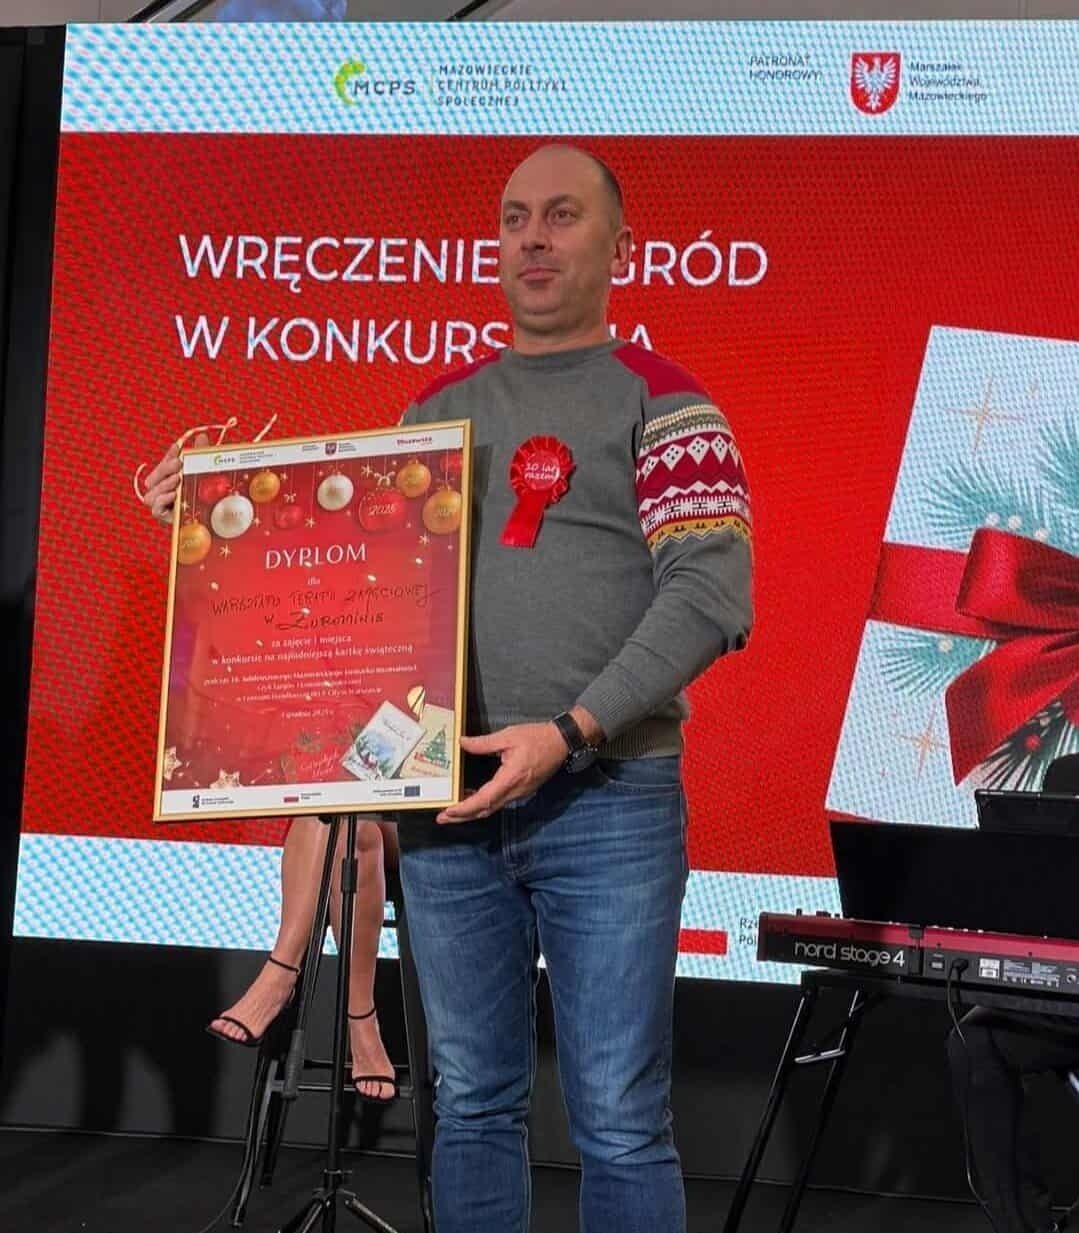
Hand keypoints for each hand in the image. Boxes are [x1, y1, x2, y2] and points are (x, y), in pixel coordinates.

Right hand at [142, 431, 207, 525]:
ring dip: (163, 485)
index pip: (163, 466)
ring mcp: (164, 507)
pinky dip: (162, 500)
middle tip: (179, 464)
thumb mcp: (207, 473)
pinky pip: (156, 510)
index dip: (168, 456)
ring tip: (177, 479)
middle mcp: (163, 494)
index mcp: (169, 481)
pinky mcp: (167, 519)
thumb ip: (201, 455)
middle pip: (152, 479)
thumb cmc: (210, 494)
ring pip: (151, 495)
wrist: (219, 518)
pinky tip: (174, 494)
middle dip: (164, 469)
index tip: (178, 448)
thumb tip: (202, 436)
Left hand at [435, 722, 568, 823]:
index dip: (464, 808)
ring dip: (472, 811)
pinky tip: (472, 796)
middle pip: (485, 810)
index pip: (483, 800)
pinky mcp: (521, 791)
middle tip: (442, 818)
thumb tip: (462, 743)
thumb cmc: (537, 738)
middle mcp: (514, 791)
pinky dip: (483, 803)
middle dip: (462, 816)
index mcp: (510, 778)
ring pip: (492, 808)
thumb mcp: (508, 736)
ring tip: (453, 810)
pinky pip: (498, 802)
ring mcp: (519, 793)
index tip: (448, 812)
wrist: (562, 743)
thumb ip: (483, 743)